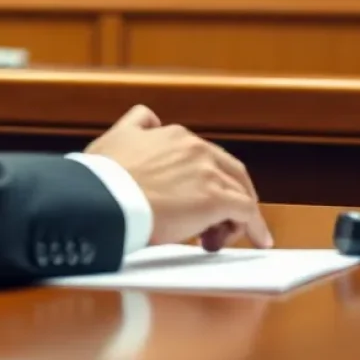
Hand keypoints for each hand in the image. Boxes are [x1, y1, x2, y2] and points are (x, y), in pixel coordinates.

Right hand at [87, 105, 271, 249]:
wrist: (101, 200)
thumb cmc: (102, 178)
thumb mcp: (117, 136)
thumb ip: (136, 123)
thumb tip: (148, 118)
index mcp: (174, 136)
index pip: (206, 157)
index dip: (207, 180)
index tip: (198, 200)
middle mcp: (195, 148)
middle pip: (230, 172)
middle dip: (230, 196)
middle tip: (219, 221)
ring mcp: (207, 172)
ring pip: (239, 193)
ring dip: (235, 218)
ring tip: (218, 240)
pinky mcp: (215, 199)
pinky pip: (247, 212)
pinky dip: (255, 227)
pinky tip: (258, 240)